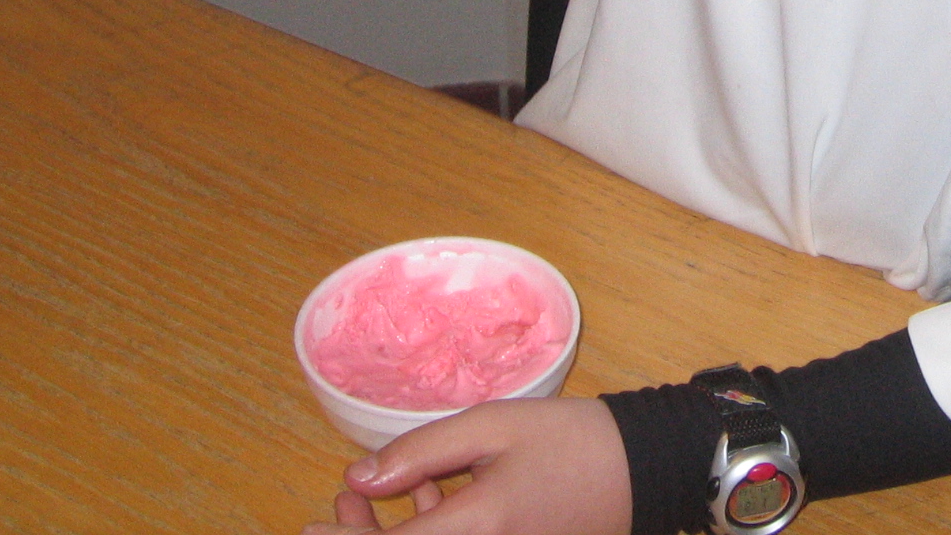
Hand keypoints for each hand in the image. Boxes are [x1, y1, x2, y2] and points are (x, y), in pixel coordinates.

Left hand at [302, 396, 630, 534]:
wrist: (642, 468)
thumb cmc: (571, 441)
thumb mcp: (492, 427)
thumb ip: (421, 452)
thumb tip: (361, 478)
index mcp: (478, 527)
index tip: (308, 525)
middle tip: (342, 503)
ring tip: (372, 493)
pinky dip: (432, 532)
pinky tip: (427, 494)